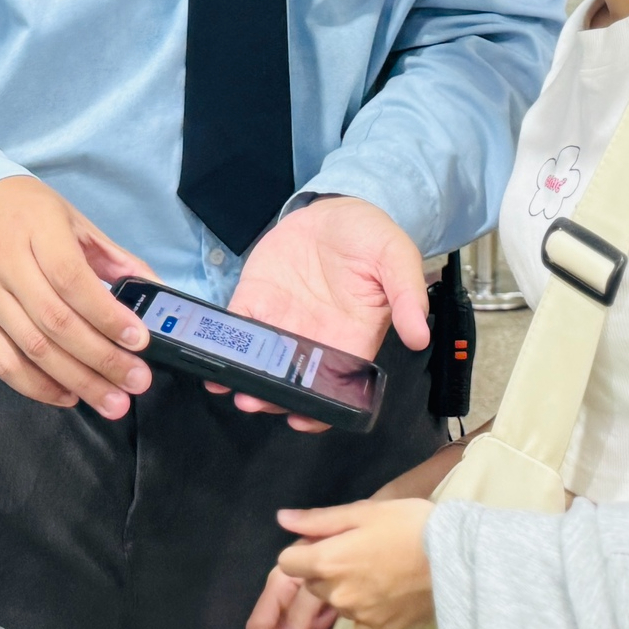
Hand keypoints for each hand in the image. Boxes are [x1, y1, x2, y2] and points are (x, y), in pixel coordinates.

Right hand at [0, 176, 154, 417]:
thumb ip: (111, 255)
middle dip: (101, 358)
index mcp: (36, 227)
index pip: (72, 280)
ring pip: (31, 348)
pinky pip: (1, 363)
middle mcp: (5, 262)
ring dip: (76, 381)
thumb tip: (152, 288)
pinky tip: (68, 395)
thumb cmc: (19, 209)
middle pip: (55, 321)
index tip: (139, 340)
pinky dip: (36, 386)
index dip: (107, 315)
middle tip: (136, 382)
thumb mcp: (69, 217)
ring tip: (112, 401)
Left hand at [219, 197, 430, 429]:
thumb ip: (408, 296)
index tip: (302, 419)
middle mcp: (315, 338)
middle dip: (272, 396)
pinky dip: (222, 340)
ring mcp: (282, 321)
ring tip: (230, 385)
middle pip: (291, 381)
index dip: (319, 410)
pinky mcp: (257, 299)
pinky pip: (238, 325)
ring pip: (260, 361)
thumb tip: (419, 336)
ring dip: (244, 376)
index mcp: (352, 338)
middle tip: (253, 400)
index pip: (336, 386)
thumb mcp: (397, 258)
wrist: (336, 209)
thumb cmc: (371, 237)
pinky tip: (209, 351)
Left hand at [276, 498, 435, 628]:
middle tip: (357, 552)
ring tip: (378, 570)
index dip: (304, 550)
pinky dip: (367, 612)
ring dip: (346, 590)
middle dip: (325, 570)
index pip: (288, 563)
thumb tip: (283, 519)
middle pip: (313, 584)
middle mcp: (337, 594)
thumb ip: (318, 520)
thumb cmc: (409, 524)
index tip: (326, 543)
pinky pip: (360, 625)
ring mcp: (359, 617)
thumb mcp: (364, 511)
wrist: (456, 558)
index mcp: (328, 562)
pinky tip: (387, 594)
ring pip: (338, 603)